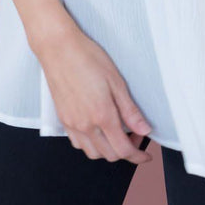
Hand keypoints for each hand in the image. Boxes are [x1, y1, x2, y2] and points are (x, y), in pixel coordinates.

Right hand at [37, 24, 153, 164]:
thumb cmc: (87, 58)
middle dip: (126, 152)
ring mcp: (72, 123)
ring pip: (92, 153)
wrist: (58, 49)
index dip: (137, 156)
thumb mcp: (116, 82)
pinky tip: (98, 131)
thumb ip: (130, 111)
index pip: (123, 149)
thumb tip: (144, 129)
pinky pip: (78, 143)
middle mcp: (85, 124)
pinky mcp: (63, 119)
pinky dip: (91, 144)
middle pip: (109, 155)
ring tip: (117, 134)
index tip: (145, 154)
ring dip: (108, 150)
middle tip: (135, 136)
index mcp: (102, 115)